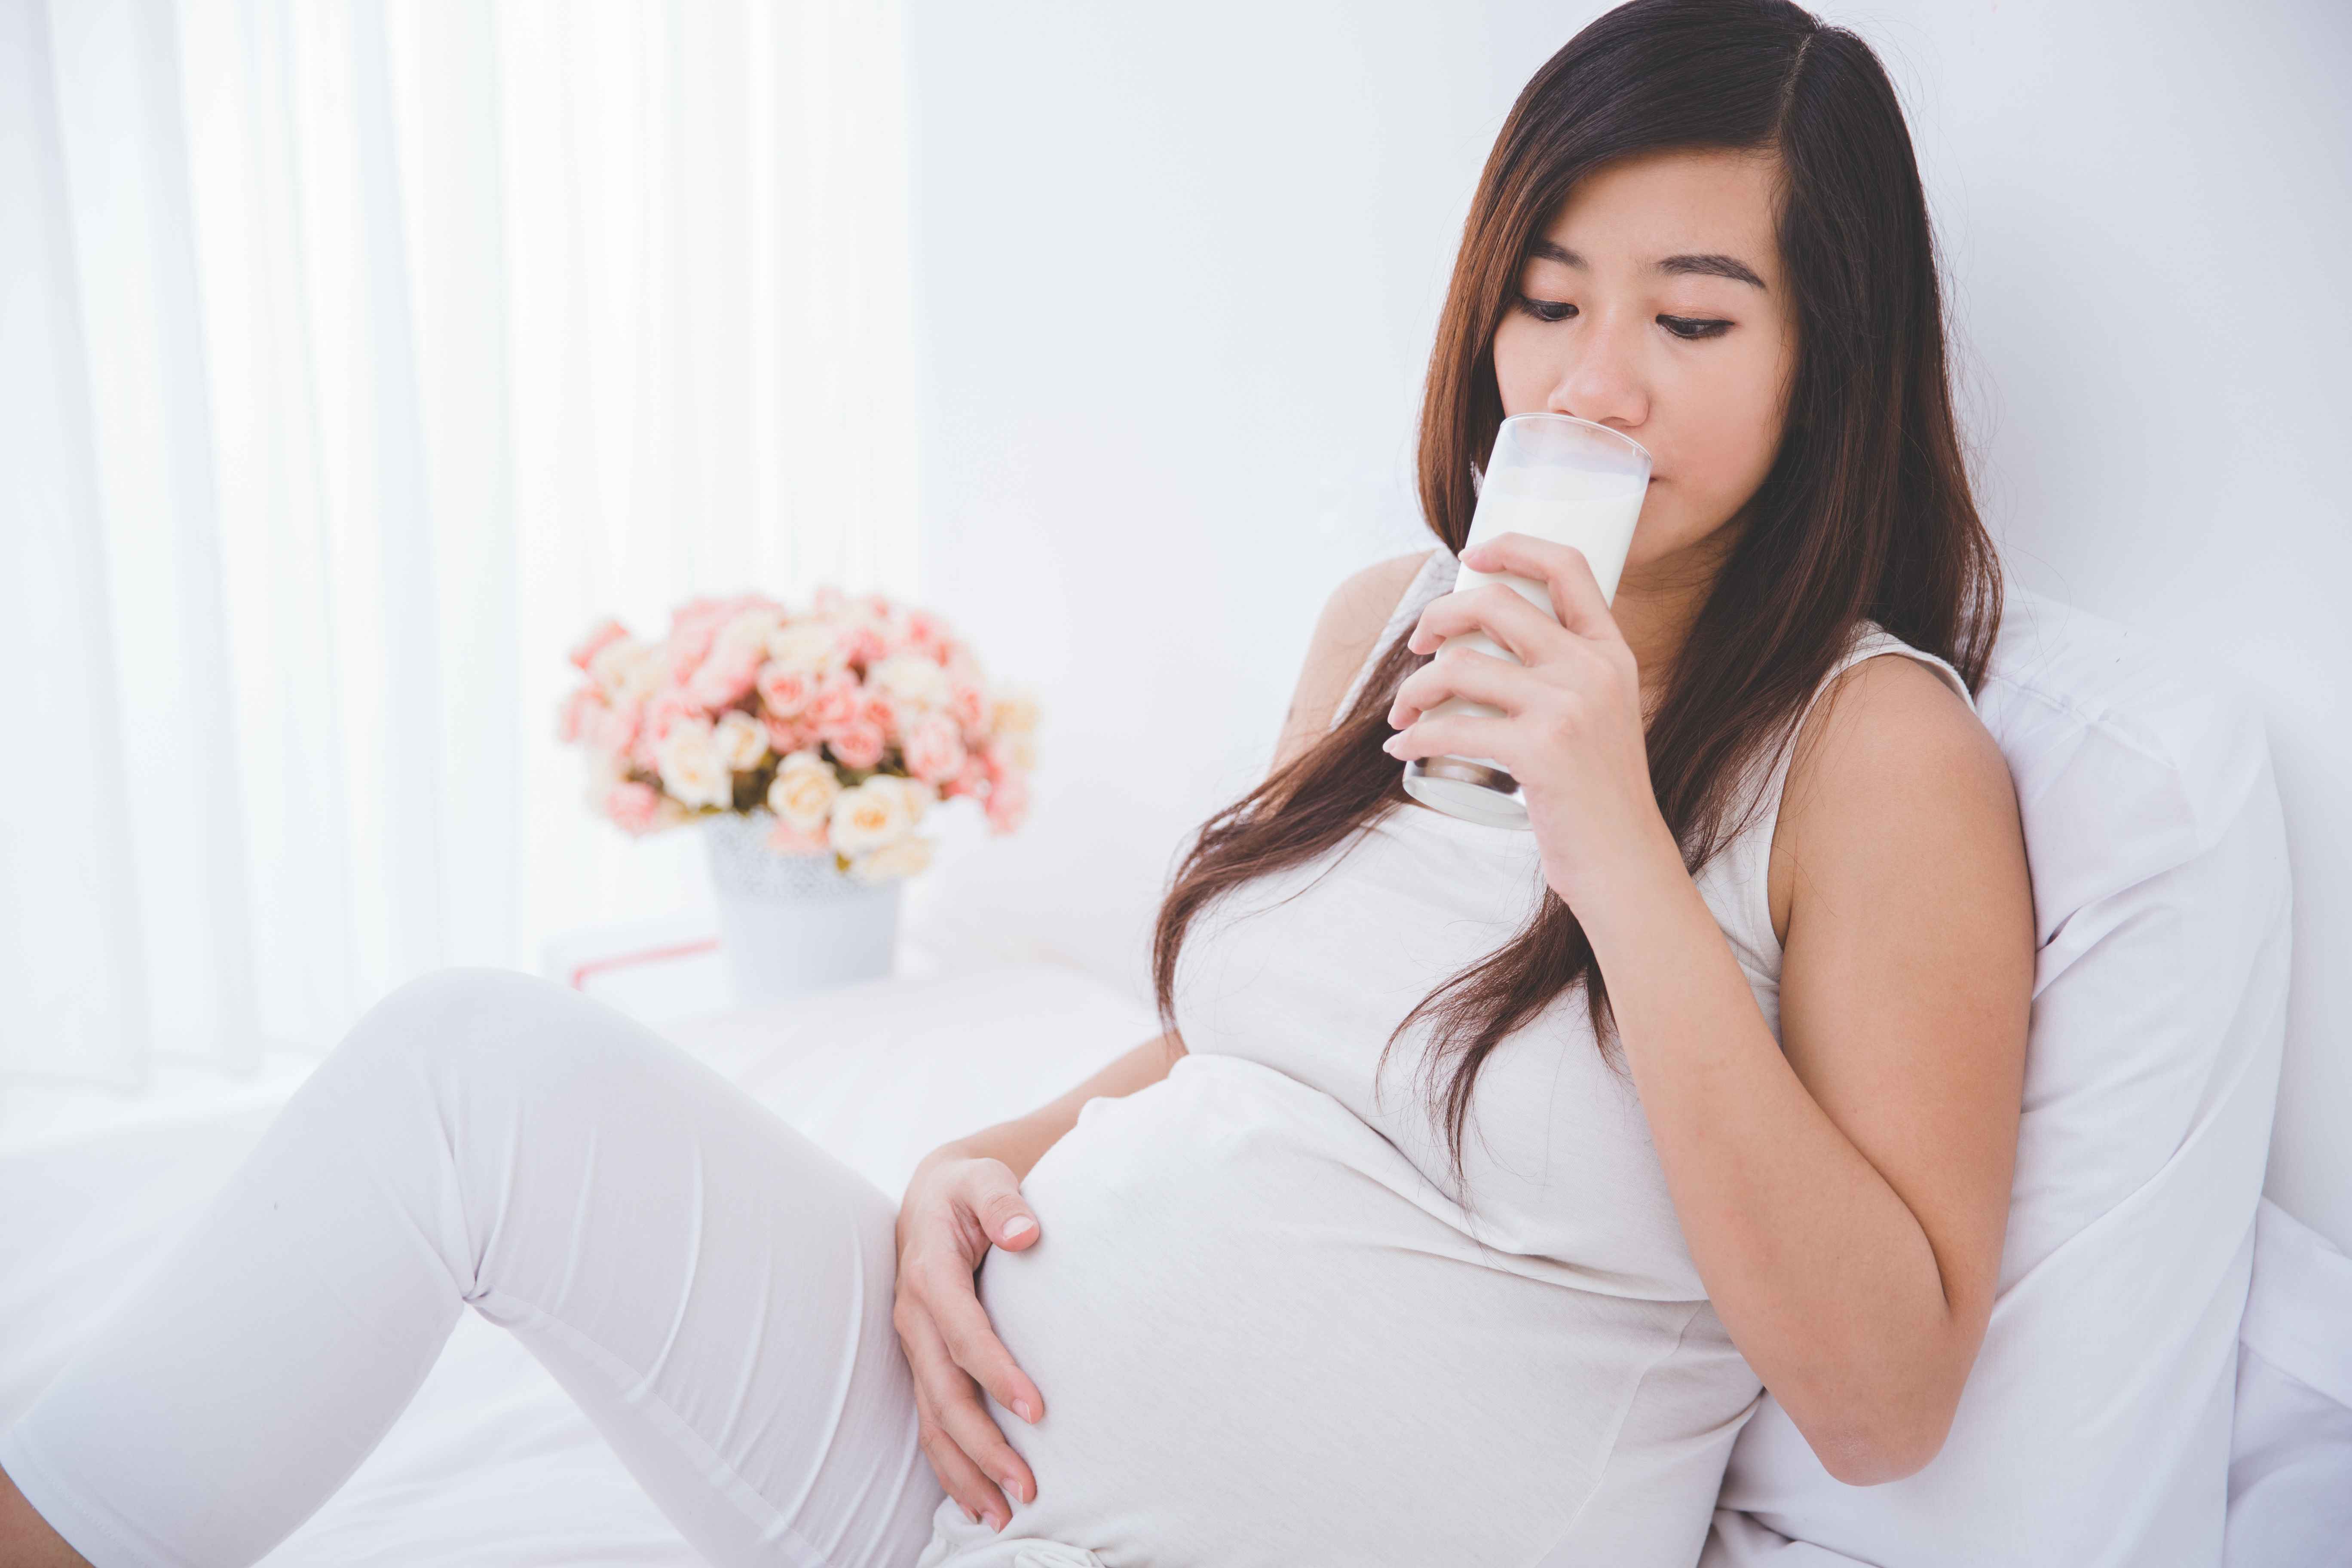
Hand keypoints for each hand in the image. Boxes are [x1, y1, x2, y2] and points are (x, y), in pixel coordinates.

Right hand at [892, 1148, 1047, 1531]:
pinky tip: (976, 1500)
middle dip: (982, 1445)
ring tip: (1003, 1514)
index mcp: (930, 1272)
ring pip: (932, 1419)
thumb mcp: (984, 1177)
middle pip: (943, 1393)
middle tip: (1027, 1487)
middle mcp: (915, 1316)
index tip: (1037, 1408)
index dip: (996, 1372)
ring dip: (964, 1471)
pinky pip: (931, 1420)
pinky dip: (950, 1464)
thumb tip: (1026, 1231)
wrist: (933, 1195)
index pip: (963, 1333)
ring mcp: (914, 1345)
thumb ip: (1003, 1200)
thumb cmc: (968, 1188)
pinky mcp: (923, 1361)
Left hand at [1382, 530, 1672, 909]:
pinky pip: (1452, 727)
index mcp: (1610, 652)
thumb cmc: (1597, 794)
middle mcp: (1592, 669)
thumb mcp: (1600, 715)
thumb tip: (1483, 647)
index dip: (1513, 547)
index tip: (1471, 557)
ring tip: (1402, 717)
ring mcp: (1568, 708)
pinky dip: (1414, 737)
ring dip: (1413, 690)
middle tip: (1416, 648)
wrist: (1624, 861)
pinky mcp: (1540, 751)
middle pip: (1495, 605)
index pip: (1568, 567)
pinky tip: (1403, 749)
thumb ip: (1564, 674)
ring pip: (1460, 666)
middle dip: (1438, 618)